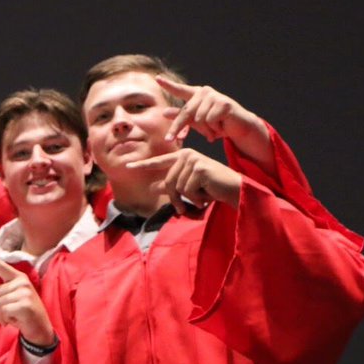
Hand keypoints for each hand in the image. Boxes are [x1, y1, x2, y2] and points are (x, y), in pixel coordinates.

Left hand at [0, 249, 54, 345]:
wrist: (40, 329)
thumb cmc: (22, 314)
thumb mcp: (6, 302)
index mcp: (18, 278)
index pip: (2, 268)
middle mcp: (22, 282)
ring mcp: (25, 292)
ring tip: (10, 318)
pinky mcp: (25, 304)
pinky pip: (3, 311)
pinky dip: (5, 319)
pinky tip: (15, 321)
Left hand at [127, 149, 241, 212]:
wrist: (235, 189)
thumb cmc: (212, 189)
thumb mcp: (189, 186)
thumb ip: (172, 185)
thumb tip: (153, 187)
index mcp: (183, 156)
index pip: (159, 161)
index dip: (143, 165)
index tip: (128, 167)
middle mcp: (187, 154)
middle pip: (168, 181)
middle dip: (175, 198)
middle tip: (182, 209)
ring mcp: (193, 160)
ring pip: (177, 187)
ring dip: (188, 199)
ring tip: (201, 199)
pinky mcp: (199, 169)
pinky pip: (188, 190)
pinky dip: (196, 198)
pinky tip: (207, 195)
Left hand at [158, 76, 270, 143]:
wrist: (239, 128)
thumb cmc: (217, 125)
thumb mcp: (195, 123)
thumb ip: (181, 117)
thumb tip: (164, 112)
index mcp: (196, 95)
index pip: (180, 90)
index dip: (168, 85)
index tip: (157, 79)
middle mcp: (204, 92)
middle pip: (185, 112)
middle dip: (177, 128)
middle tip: (169, 140)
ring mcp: (214, 96)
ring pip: (199, 119)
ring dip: (205, 130)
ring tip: (214, 130)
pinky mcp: (224, 103)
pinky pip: (210, 121)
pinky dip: (215, 128)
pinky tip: (222, 126)